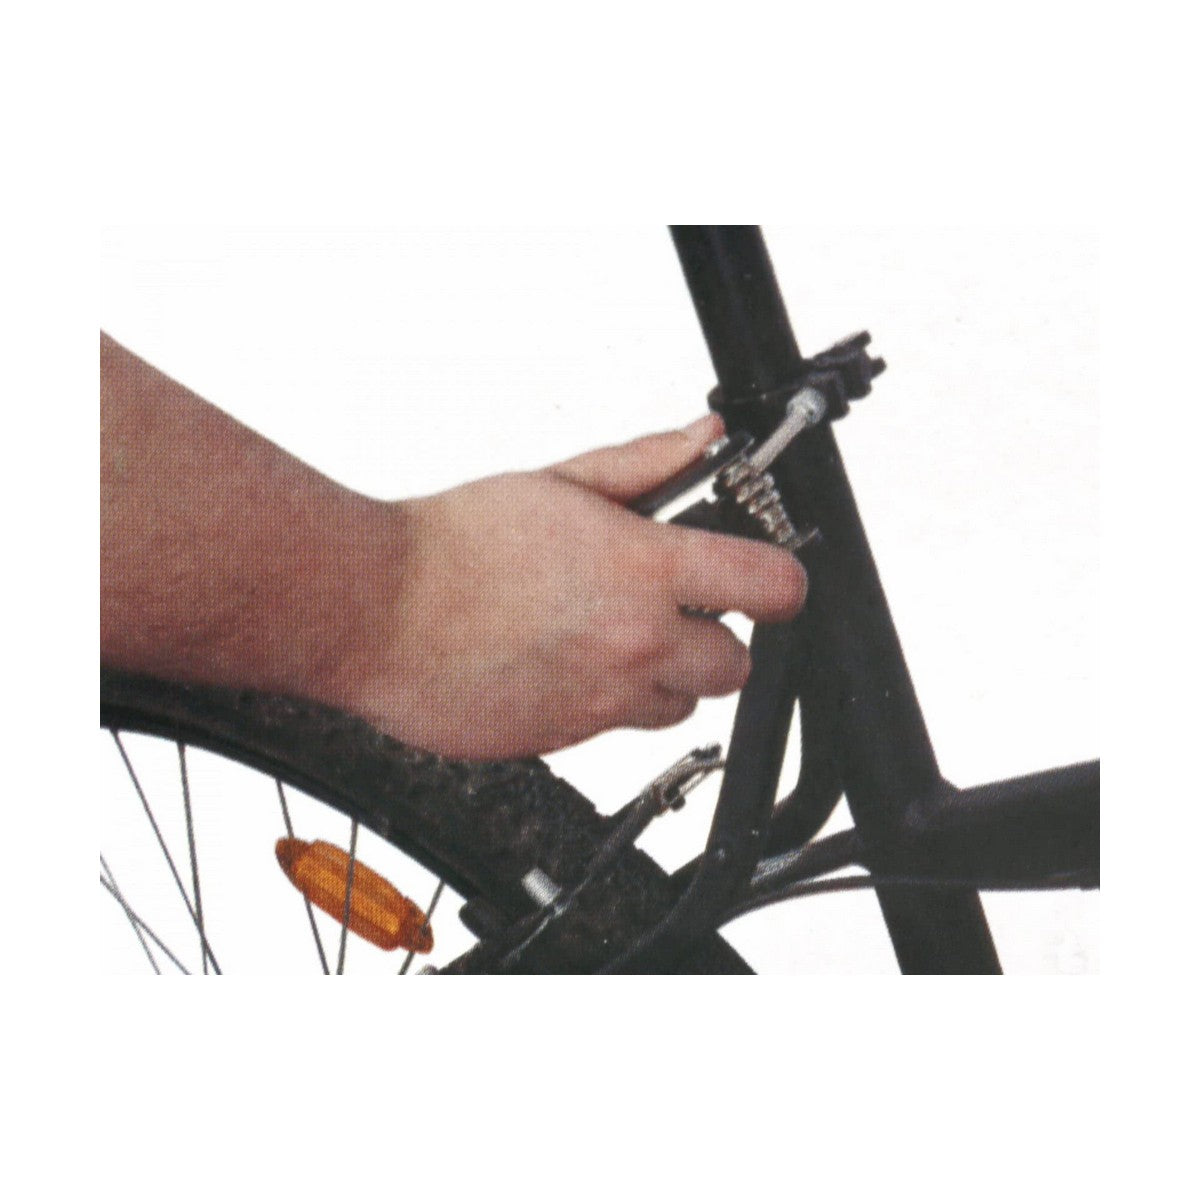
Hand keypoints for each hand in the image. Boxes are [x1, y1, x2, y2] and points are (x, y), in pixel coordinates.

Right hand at [334, 415, 807, 757]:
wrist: (375, 610)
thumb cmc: (453, 544)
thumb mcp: (560, 482)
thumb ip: (646, 464)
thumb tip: (703, 438)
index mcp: (643, 571)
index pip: (771, 588)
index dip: (779, 582)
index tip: (766, 579)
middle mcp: (635, 644)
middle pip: (735, 665)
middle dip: (715, 637)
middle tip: (670, 609)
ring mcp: (602, 700)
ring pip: (681, 703)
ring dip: (664, 675)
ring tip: (608, 638)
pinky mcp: (565, 738)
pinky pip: (617, 728)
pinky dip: (607, 701)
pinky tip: (561, 664)